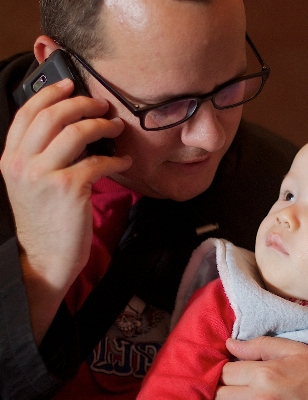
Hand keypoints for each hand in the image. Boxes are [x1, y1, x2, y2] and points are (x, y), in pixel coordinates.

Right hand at [0, 79, 131, 343]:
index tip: (73, 85)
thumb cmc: (46, 219)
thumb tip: (72, 125)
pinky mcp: (69, 188)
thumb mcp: (31, 183)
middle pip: (53, 115)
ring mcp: (44, 174)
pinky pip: (98, 161)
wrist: (46, 257)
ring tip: (117, 128)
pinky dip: (116, 159)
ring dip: (103, 125)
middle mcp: (22, 162)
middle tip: (104, 106)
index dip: (52, 93)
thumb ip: (41, 154)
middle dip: (83, 104)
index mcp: (10, 157)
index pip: (27, 112)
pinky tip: (124, 162)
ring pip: (76, 132)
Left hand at [216, 337, 307, 399]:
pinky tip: (255, 398)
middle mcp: (259, 398)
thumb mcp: (294, 350)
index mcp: (265, 375)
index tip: (240, 366)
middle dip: (228, 385)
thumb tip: (230, 343)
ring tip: (248, 391)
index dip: (231, 367)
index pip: (226, 371)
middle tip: (241, 381)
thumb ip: (260, 345)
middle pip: (220, 393)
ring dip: (233, 398)